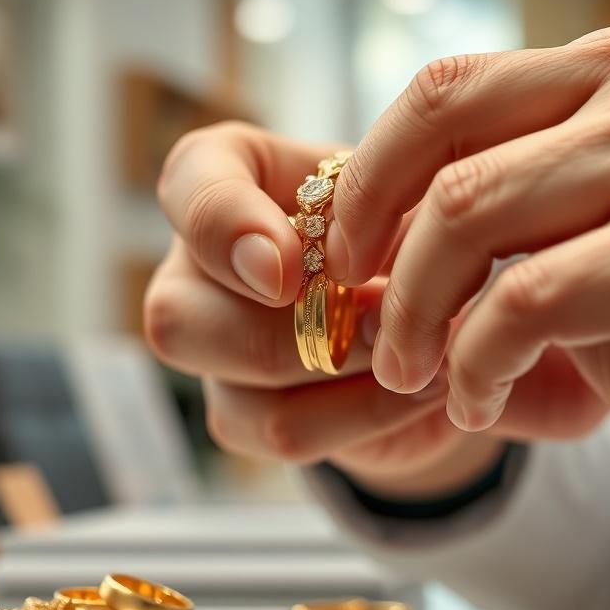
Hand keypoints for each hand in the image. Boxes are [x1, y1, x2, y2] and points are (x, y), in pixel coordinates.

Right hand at [145, 123, 605, 499]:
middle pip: (179, 312)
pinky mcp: (238, 414)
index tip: (289, 266)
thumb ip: (383, 211)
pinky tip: (426, 388)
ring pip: (236, 378)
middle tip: (387, 315)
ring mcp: (207, 345)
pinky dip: (366, 413)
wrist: (424, 307)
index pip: (185, 186)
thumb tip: (368, 285)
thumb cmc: (403, 223)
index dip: (224, 229)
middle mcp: (194, 265)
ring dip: (343, 368)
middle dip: (290, 326)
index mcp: (221, 180)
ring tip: (430, 349)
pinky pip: (284, 430)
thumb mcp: (403, 189)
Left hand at [325, 25, 609, 500]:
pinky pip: (528, 301)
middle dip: (381, 263)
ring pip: (472, 219)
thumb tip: (333, 229)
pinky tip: (477, 401)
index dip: (366, 180)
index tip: (338, 259)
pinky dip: (478, 363)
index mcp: (598, 74)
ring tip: (415, 377)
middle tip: (366, 335)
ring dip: (418, 319)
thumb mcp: (543, 240)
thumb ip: (464, 210)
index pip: (439, 92)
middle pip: (447, 160)